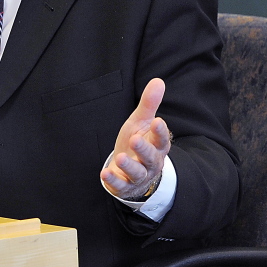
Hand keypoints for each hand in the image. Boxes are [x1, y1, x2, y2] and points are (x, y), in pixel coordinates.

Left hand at [101, 78, 172, 199]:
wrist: (132, 172)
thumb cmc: (138, 142)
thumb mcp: (141, 123)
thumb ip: (149, 104)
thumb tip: (158, 81)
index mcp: (157, 146)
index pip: (161, 139)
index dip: (160, 131)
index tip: (157, 121)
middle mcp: (151, 162)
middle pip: (150, 156)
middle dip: (144, 148)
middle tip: (135, 139)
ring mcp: (138, 175)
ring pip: (137, 172)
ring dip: (129, 165)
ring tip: (120, 157)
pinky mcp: (125, 185)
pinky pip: (121, 185)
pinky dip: (114, 180)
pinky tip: (105, 173)